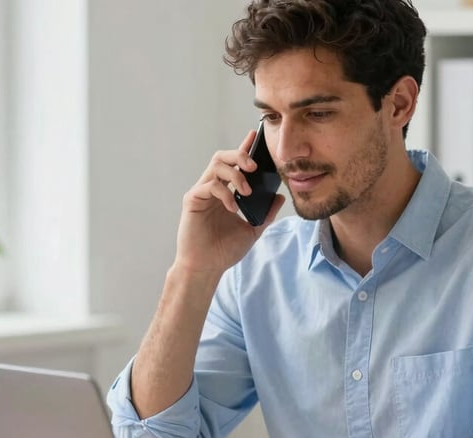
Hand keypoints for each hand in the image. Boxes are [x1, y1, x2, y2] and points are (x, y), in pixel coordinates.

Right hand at [174, 130, 285, 276]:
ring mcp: (201, 193)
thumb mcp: (253, 230)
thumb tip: (280, 197)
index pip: (235, 164)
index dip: (244, 148)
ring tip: (246, 191)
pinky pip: (209, 186)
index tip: (256, 135)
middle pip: (223, 157)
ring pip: (215, 166)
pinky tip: (233, 208)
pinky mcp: (192, 200)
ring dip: (235, 174)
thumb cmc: (224, 250)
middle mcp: (212, 188)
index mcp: (225, 192)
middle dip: (240, 155)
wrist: (207, 268)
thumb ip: (266, 214)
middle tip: (255, 166)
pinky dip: (224, 193)